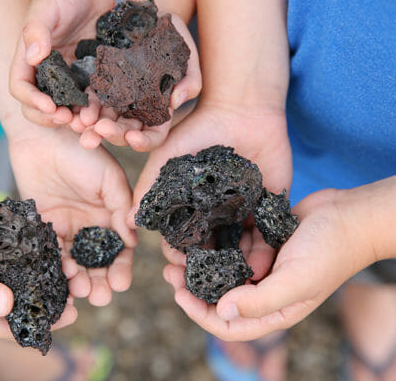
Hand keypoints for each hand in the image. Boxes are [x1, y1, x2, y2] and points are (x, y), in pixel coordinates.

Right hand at [0, 200, 77, 337]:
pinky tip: (48, 243)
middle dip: (48, 297)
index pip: (11, 327)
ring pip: (19, 278)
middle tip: (77, 285)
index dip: (42, 322)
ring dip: (41, 273)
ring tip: (67, 264)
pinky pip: (10, 256)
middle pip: (20, 303)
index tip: (71, 312)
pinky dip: (28, 252)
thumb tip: (9, 306)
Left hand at [8, 121, 136, 306]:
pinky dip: (57, 266)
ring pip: (75, 263)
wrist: (42, 134)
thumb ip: (121, 207)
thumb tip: (132, 240)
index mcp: (112, 215)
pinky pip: (52, 253)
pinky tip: (60, 276)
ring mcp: (67, 228)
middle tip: (100, 297)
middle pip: (98, 262)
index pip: (121, 248)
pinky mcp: (44, 228)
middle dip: (100, 282)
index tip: (120, 283)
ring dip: (79, 280)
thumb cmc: (81, 151)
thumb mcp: (109, 176)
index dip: (122, 267)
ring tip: (80, 291)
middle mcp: (91, 226)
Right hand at [9, 0, 114, 126]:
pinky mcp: (92, 77)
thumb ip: (37, 31)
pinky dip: (98, 109)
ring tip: (89, 123)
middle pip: (41, 106)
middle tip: (69, 120)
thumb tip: (33, 58)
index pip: (21, 87)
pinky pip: (94, 99)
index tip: (49, 107)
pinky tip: (106, 114)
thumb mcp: (47, 7)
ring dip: (77, 119)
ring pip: (69, 107)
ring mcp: (71, 77)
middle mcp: (48, 72)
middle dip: (53, 117)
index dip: (31, 100)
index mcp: (29, 59)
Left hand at [78, 11, 201, 151]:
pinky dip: (84, 106)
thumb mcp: (188, 60)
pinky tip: (77, 109)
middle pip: (125, 132)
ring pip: (104, 120)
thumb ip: (190, 83)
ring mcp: (118, 100)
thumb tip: (175, 101)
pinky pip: (91, 100)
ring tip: (82, 123)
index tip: (132, 138)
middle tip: (100, 130)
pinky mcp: (102, 86)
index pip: (153, 136)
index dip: (144, 141)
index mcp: (160, 113)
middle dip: (113, 134)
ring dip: (92, 126)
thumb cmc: (176, 41)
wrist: (152, 18)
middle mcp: (138, 112)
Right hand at [130, 102, 293, 338]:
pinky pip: (267, 234)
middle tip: (206, 285)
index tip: (177, 270)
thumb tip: (127, 223)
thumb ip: (148, 189)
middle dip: (207, 269)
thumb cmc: (198, 129)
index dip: (178, 256)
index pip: (182, 240)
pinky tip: (260, 267)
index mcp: (191, 206)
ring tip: (234, 283)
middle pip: (210, 249)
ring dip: (236, 266)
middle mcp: (215, 213)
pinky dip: (264, 252)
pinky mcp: (268, 206)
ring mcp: (242, 211)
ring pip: (238, 248)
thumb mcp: (166, 158)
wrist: (240, 108)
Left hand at [162, 188, 375, 340]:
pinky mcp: (263, 243)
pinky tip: (200, 231)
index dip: (200, 313)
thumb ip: (261, 300)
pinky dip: (216, 243)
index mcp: (274, 310)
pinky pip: (233, 247)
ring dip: (200, 263)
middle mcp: (265, 291)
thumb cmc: (330, 251)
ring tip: (178, 250)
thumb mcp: (297, 281)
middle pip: (220, 298)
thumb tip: (223, 311)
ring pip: (222, 271)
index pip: (229, 325)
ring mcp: (263, 267)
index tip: (179, 293)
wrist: (350, 216)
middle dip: (192, 287)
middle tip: (169, 270)